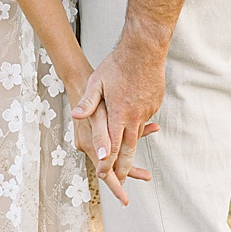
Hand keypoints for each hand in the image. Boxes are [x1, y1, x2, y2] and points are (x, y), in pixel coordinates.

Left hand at [73, 36, 167, 195]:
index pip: (112, 147)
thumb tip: (76, 115)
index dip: (107, 164)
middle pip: (129, 150)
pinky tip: (133, 128)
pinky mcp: (154, 104)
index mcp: (118, 114)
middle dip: (124, 168)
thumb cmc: (118, 65)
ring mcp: (146, 111)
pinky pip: (144, 121)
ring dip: (131, 150)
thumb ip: (88, 102)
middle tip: (121, 181)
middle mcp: (133, 116)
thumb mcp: (97, 82)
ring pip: (137, 136)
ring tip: (127, 162)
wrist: (145, 50)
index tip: (104, 175)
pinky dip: (138, 129)